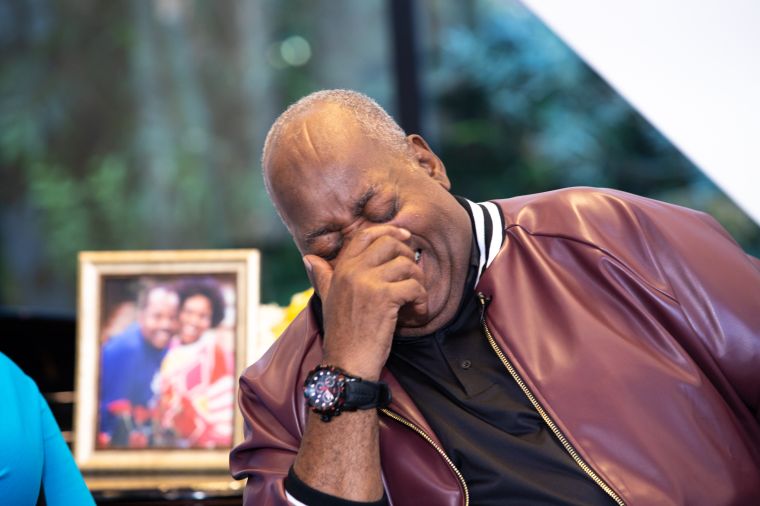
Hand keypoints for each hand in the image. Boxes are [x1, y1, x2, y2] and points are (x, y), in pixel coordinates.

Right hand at [303, 225, 426, 379]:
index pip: (365, 235)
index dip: (389, 232)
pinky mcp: (384, 298)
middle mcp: (352, 271)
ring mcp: (367, 283)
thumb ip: (322, 276)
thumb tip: (308, 258)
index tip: (405, 238)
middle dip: (408, 256)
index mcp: (340, 269)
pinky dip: (422, 300)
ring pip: (407, 264)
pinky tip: (417, 313)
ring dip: (419, 281)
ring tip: (416, 299)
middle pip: (390, 243)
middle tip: (413, 276)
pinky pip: (414, 286)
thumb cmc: (342, 335)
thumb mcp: (328, 300)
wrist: (346, 364)